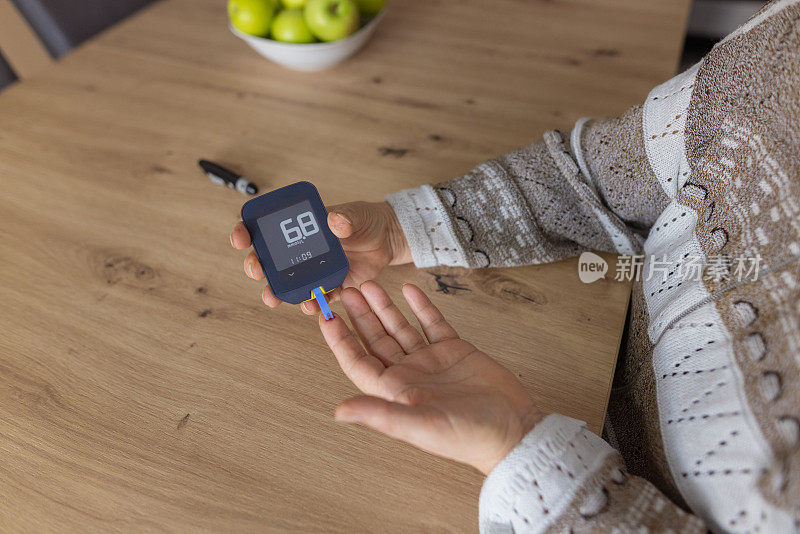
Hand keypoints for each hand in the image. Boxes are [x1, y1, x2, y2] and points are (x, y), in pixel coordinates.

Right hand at [230, 201, 410, 313]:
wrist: (387, 239)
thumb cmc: (365, 221)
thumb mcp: (355, 214)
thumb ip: (345, 217)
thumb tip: (335, 221)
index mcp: (297, 227)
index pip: (262, 229)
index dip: (245, 233)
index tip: (240, 238)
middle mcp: (299, 251)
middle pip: (266, 261)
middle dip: (255, 266)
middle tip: (256, 270)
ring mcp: (311, 271)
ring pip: (285, 285)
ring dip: (275, 292)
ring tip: (273, 298)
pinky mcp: (329, 287)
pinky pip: (315, 299)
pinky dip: (310, 303)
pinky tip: (309, 305)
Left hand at [319, 281, 542, 474]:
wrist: (514, 430)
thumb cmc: (469, 437)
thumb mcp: (420, 426)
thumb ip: (380, 415)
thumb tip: (339, 411)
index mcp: (395, 392)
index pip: (358, 362)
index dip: (341, 341)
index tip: (326, 318)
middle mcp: (410, 374)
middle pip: (376, 340)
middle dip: (360, 317)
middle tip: (346, 291)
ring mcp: (432, 361)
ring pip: (401, 328)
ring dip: (385, 308)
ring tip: (370, 286)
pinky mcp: (455, 350)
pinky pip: (433, 323)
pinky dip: (421, 306)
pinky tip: (410, 290)